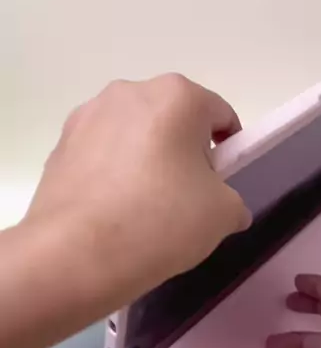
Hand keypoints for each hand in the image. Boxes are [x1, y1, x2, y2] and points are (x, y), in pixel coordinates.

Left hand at [27, 74, 250, 304]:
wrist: (74, 255)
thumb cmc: (160, 221)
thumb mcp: (222, 215)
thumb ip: (233, 202)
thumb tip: (224, 208)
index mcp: (177, 96)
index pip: (220, 116)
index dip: (227, 152)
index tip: (218, 187)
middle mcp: (130, 92)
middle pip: (174, 120)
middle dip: (184, 153)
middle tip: (184, 201)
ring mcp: (88, 115)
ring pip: (135, 135)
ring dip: (145, 160)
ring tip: (143, 210)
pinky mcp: (60, 144)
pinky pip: (102, 154)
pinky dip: (112, 174)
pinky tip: (112, 212)